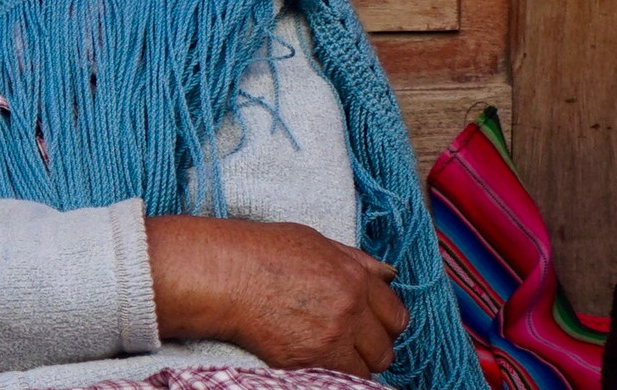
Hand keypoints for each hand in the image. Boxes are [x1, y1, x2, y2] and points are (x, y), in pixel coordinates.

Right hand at [147, 216, 409, 376]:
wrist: (221, 274)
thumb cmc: (259, 251)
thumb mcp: (312, 241)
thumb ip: (354, 260)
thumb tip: (389, 275)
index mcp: (353, 276)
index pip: (395, 314)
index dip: (384, 322)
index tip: (371, 325)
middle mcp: (349, 308)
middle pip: (385, 347)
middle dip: (372, 346)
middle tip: (350, 341)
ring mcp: (330, 337)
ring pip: (367, 369)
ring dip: (354, 363)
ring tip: (330, 351)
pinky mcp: (309, 361)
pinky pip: (340, 379)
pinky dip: (333, 373)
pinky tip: (314, 358)